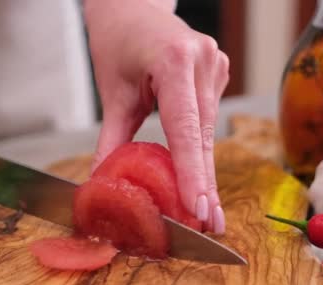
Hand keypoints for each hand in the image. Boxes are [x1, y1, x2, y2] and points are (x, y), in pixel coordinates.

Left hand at [84, 0, 228, 232]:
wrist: (133, 8)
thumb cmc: (118, 42)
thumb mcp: (112, 93)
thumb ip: (112, 139)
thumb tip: (103, 182)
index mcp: (174, 61)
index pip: (185, 127)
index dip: (192, 172)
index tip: (198, 208)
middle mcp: (203, 62)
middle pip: (203, 135)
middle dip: (204, 183)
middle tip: (209, 225)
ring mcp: (216, 65)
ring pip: (209, 131)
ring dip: (204, 172)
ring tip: (204, 212)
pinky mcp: (218, 72)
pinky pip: (208, 119)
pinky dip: (200, 150)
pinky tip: (199, 180)